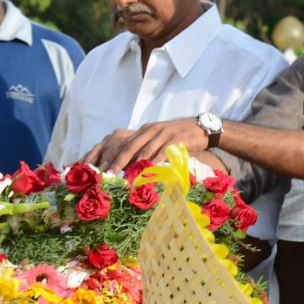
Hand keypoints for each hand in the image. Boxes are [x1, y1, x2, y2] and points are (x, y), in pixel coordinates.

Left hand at [83, 119, 206, 172]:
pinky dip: (155, 161)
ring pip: (145, 150)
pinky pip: (163, 151)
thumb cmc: (179, 136)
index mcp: (145, 130)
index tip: (103, 168)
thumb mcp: (159, 138)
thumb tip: (131, 165)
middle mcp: (151, 130)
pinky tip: (149, 171)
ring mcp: (163, 134)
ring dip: (134, 165)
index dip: (113, 156)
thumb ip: (146, 148)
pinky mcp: (176, 139)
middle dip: (118, 161)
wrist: (201, 127)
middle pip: (130, 147)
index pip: (125, 144)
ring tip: (126, 177)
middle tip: (108, 174)